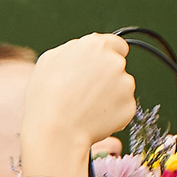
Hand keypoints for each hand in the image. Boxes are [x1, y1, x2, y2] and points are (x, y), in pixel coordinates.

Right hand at [20, 33, 134, 176]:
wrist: (56, 131)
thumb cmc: (46, 97)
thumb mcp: (49, 60)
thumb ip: (73, 48)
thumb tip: (85, 47)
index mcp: (96, 45)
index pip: (116, 45)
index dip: (107, 56)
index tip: (99, 67)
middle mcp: (115, 62)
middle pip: (118, 66)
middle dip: (106, 76)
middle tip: (84, 91)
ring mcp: (126, 85)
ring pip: (121, 87)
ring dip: (109, 95)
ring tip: (85, 106)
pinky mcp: (130, 106)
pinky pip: (123, 107)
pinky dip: (112, 112)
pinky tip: (93, 117)